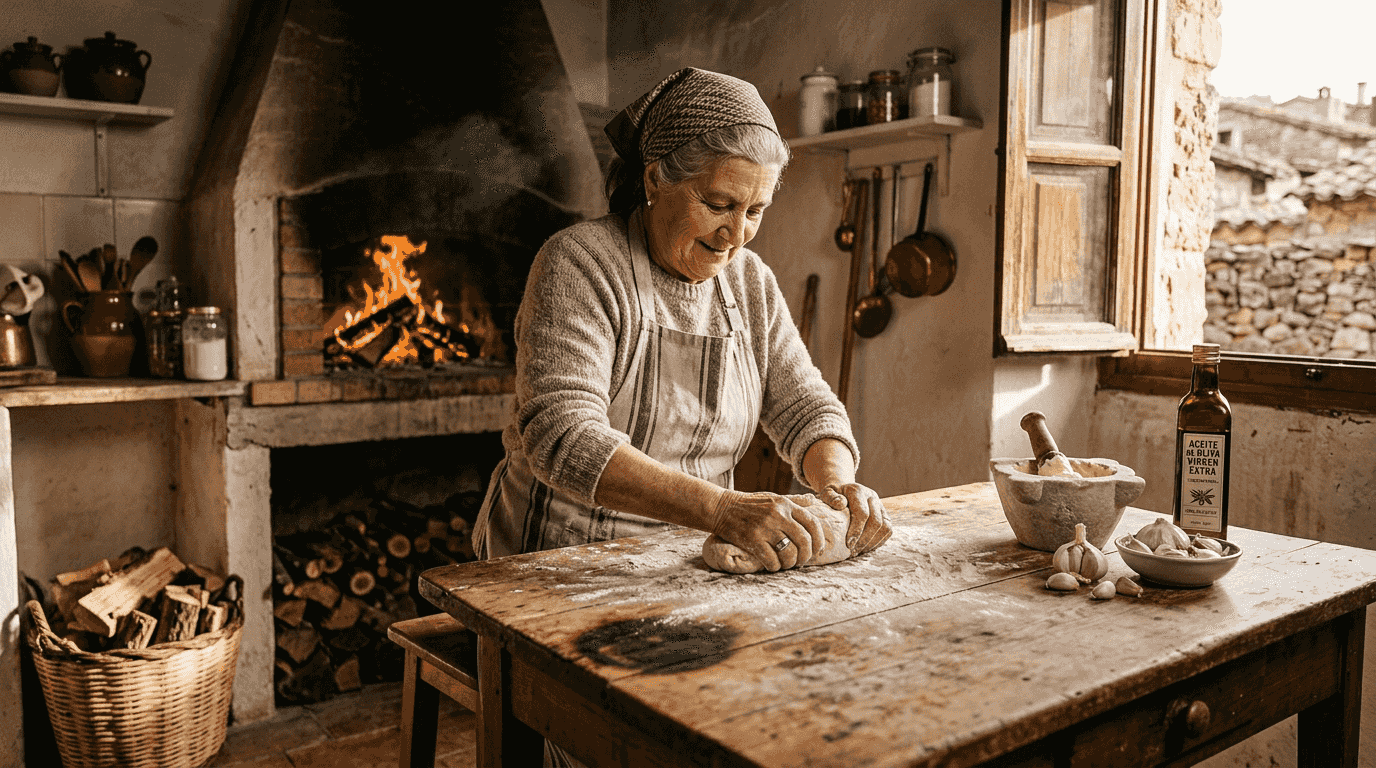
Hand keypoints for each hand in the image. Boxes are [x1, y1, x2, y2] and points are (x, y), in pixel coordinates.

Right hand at [710, 490, 828, 571]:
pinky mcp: (753, 539)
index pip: (812, 523)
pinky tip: (772, 566)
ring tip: (786, 564)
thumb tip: (813, 500)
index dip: (819, 540)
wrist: (721, 508)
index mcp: (785, 504)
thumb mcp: (773, 497)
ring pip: (789, 553)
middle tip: (802, 561)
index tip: (817, 549)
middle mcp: (778, 515)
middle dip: (806, 556)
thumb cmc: (749, 504)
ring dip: (790, 563)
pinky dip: (775, 567)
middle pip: (804, 540)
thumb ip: (793, 501)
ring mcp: (765, 527)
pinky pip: (772, 560)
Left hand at [819, 482, 890, 553]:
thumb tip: (840, 504)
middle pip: (876, 522)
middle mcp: (872, 496)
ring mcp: (880, 505)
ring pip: (885, 527)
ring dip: (872, 543)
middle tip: (852, 552)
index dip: (857, 530)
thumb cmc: (832, 495)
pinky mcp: (884, 514)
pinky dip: (878, 542)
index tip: (848, 544)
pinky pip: (887, 530)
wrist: (842, 490)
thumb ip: (830, 497)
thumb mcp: (826, 493)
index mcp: (857, 490)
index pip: (862, 513)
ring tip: (858, 551)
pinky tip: (865, 548)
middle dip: (864, 540)